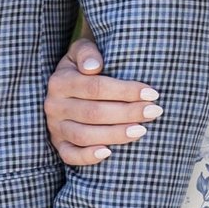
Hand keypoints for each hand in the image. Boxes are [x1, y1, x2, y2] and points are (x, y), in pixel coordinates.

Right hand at [45, 38, 161, 168]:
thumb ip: (87, 52)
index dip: (125, 91)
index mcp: (60, 81)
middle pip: (93, 113)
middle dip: (127, 113)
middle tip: (154, 112)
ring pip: (84, 136)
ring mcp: (55, 127)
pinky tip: (109, 153)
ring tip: (141, 131)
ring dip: (115, 134)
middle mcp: (54, 105)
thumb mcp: (81, 50)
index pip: (95, 87)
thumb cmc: (84, 65)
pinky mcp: (58, 145)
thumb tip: (94, 66)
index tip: (151, 93)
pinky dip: (88, 157)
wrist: (66, 84)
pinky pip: (70, 156)